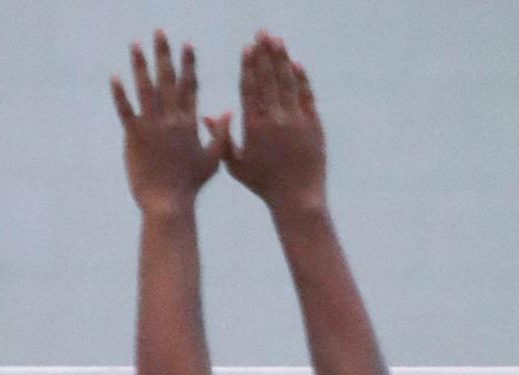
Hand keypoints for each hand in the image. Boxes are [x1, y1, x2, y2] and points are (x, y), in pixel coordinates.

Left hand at [112, 34, 225, 214]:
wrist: (169, 203)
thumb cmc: (190, 185)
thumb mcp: (213, 161)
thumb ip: (221, 134)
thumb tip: (229, 111)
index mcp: (189, 123)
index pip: (189, 87)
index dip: (188, 65)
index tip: (187, 46)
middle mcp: (171, 119)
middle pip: (167, 80)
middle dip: (164, 54)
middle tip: (159, 33)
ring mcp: (152, 126)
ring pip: (145, 88)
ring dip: (140, 64)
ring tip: (135, 45)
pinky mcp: (135, 135)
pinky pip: (126, 109)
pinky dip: (119, 93)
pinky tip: (115, 77)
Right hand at [212, 32, 325, 215]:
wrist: (298, 199)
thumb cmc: (264, 185)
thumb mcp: (236, 165)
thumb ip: (221, 138)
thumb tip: (205, 116)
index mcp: (253, 126)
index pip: (249, 87)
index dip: (248, 65)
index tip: (247, 47)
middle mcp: (274, 120)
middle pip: (268, 78)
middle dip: (264, 52)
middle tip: (262, 32)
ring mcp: (295, 121)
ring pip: (287, 82)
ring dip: (282, 58)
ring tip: (277, 40)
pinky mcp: (313, 125)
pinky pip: (306, 95)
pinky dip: (301, 78)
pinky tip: (296, 63)